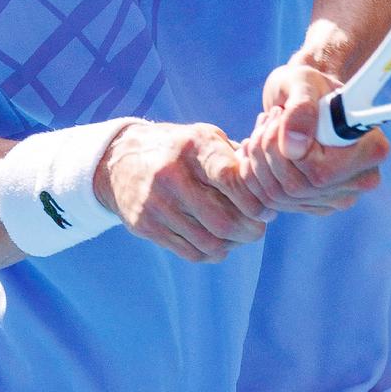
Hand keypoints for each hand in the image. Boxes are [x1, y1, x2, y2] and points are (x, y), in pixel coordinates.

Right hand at [94, 119, 269, 263]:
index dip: (255, 201)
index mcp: (193, 147)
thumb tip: (270, 184)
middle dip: (250, 231)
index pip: (231, 178)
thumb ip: (237, 158)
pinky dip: (211, 253)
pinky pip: (191, 253)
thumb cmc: (179, 149)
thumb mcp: (205, 138)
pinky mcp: (145, 226)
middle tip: (258, 228)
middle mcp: (172, 175)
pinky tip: (216, 241)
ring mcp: (156, 203)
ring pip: (210, 243)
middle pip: (224, 221)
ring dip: (233, 245)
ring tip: (238, 235)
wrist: (120, 159)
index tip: (266, 211)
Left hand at [238, 57, 388, 216]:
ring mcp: (336, 197)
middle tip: (267, 119)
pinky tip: (256, 147)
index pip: (320, 172)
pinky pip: (271, 201)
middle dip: (268, 152)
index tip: (281, 116)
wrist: (305, 96)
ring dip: (258, 160)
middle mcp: (360, 181)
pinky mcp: (313, 205)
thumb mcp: (304, 82)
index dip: (288, 149)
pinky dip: (254, 173)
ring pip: (279, 196)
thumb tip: (293, 147)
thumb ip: (301, 109)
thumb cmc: (309, 84)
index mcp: (371, 151)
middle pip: (297, 188)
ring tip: (262, 128)